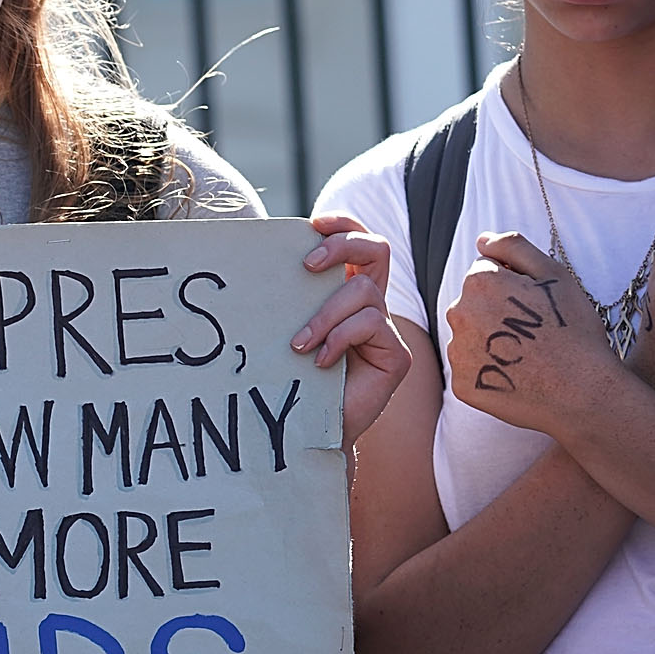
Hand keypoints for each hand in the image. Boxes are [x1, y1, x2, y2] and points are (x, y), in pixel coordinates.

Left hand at [295, 213, 409, 446]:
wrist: (308, 429)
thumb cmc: (292, 379)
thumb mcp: (286, 328)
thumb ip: (288, 297)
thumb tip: (259, 258)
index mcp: (345, 294)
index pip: (358, 243)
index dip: (344, 224)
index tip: (312, 224)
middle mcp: (370, 307)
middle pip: (377, 249)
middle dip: (342, 245)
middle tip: (307, 265)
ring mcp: (385, 330)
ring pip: (363, 291)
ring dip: (325, 314)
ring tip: (299, 345)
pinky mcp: (395, 355)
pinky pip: (369, 324)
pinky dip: (339, 338)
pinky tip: (320, 362)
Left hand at [441, 231, 616, 434]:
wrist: (584, 393)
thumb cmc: (574, 331)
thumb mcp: (553, 275)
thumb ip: (513, 246)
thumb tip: (481, 239)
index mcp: (479, 284)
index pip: (485, 272)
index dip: (513, 285)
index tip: (535, 305)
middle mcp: (459, 315)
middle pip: (473, 304)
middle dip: (495, 310)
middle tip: (533, 331)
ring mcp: (458, 353)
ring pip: (469, 337)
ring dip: (490, 340)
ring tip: (527, 355)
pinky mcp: (462, 384)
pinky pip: (472, 370)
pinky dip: (490, 370)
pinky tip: (517, 375)